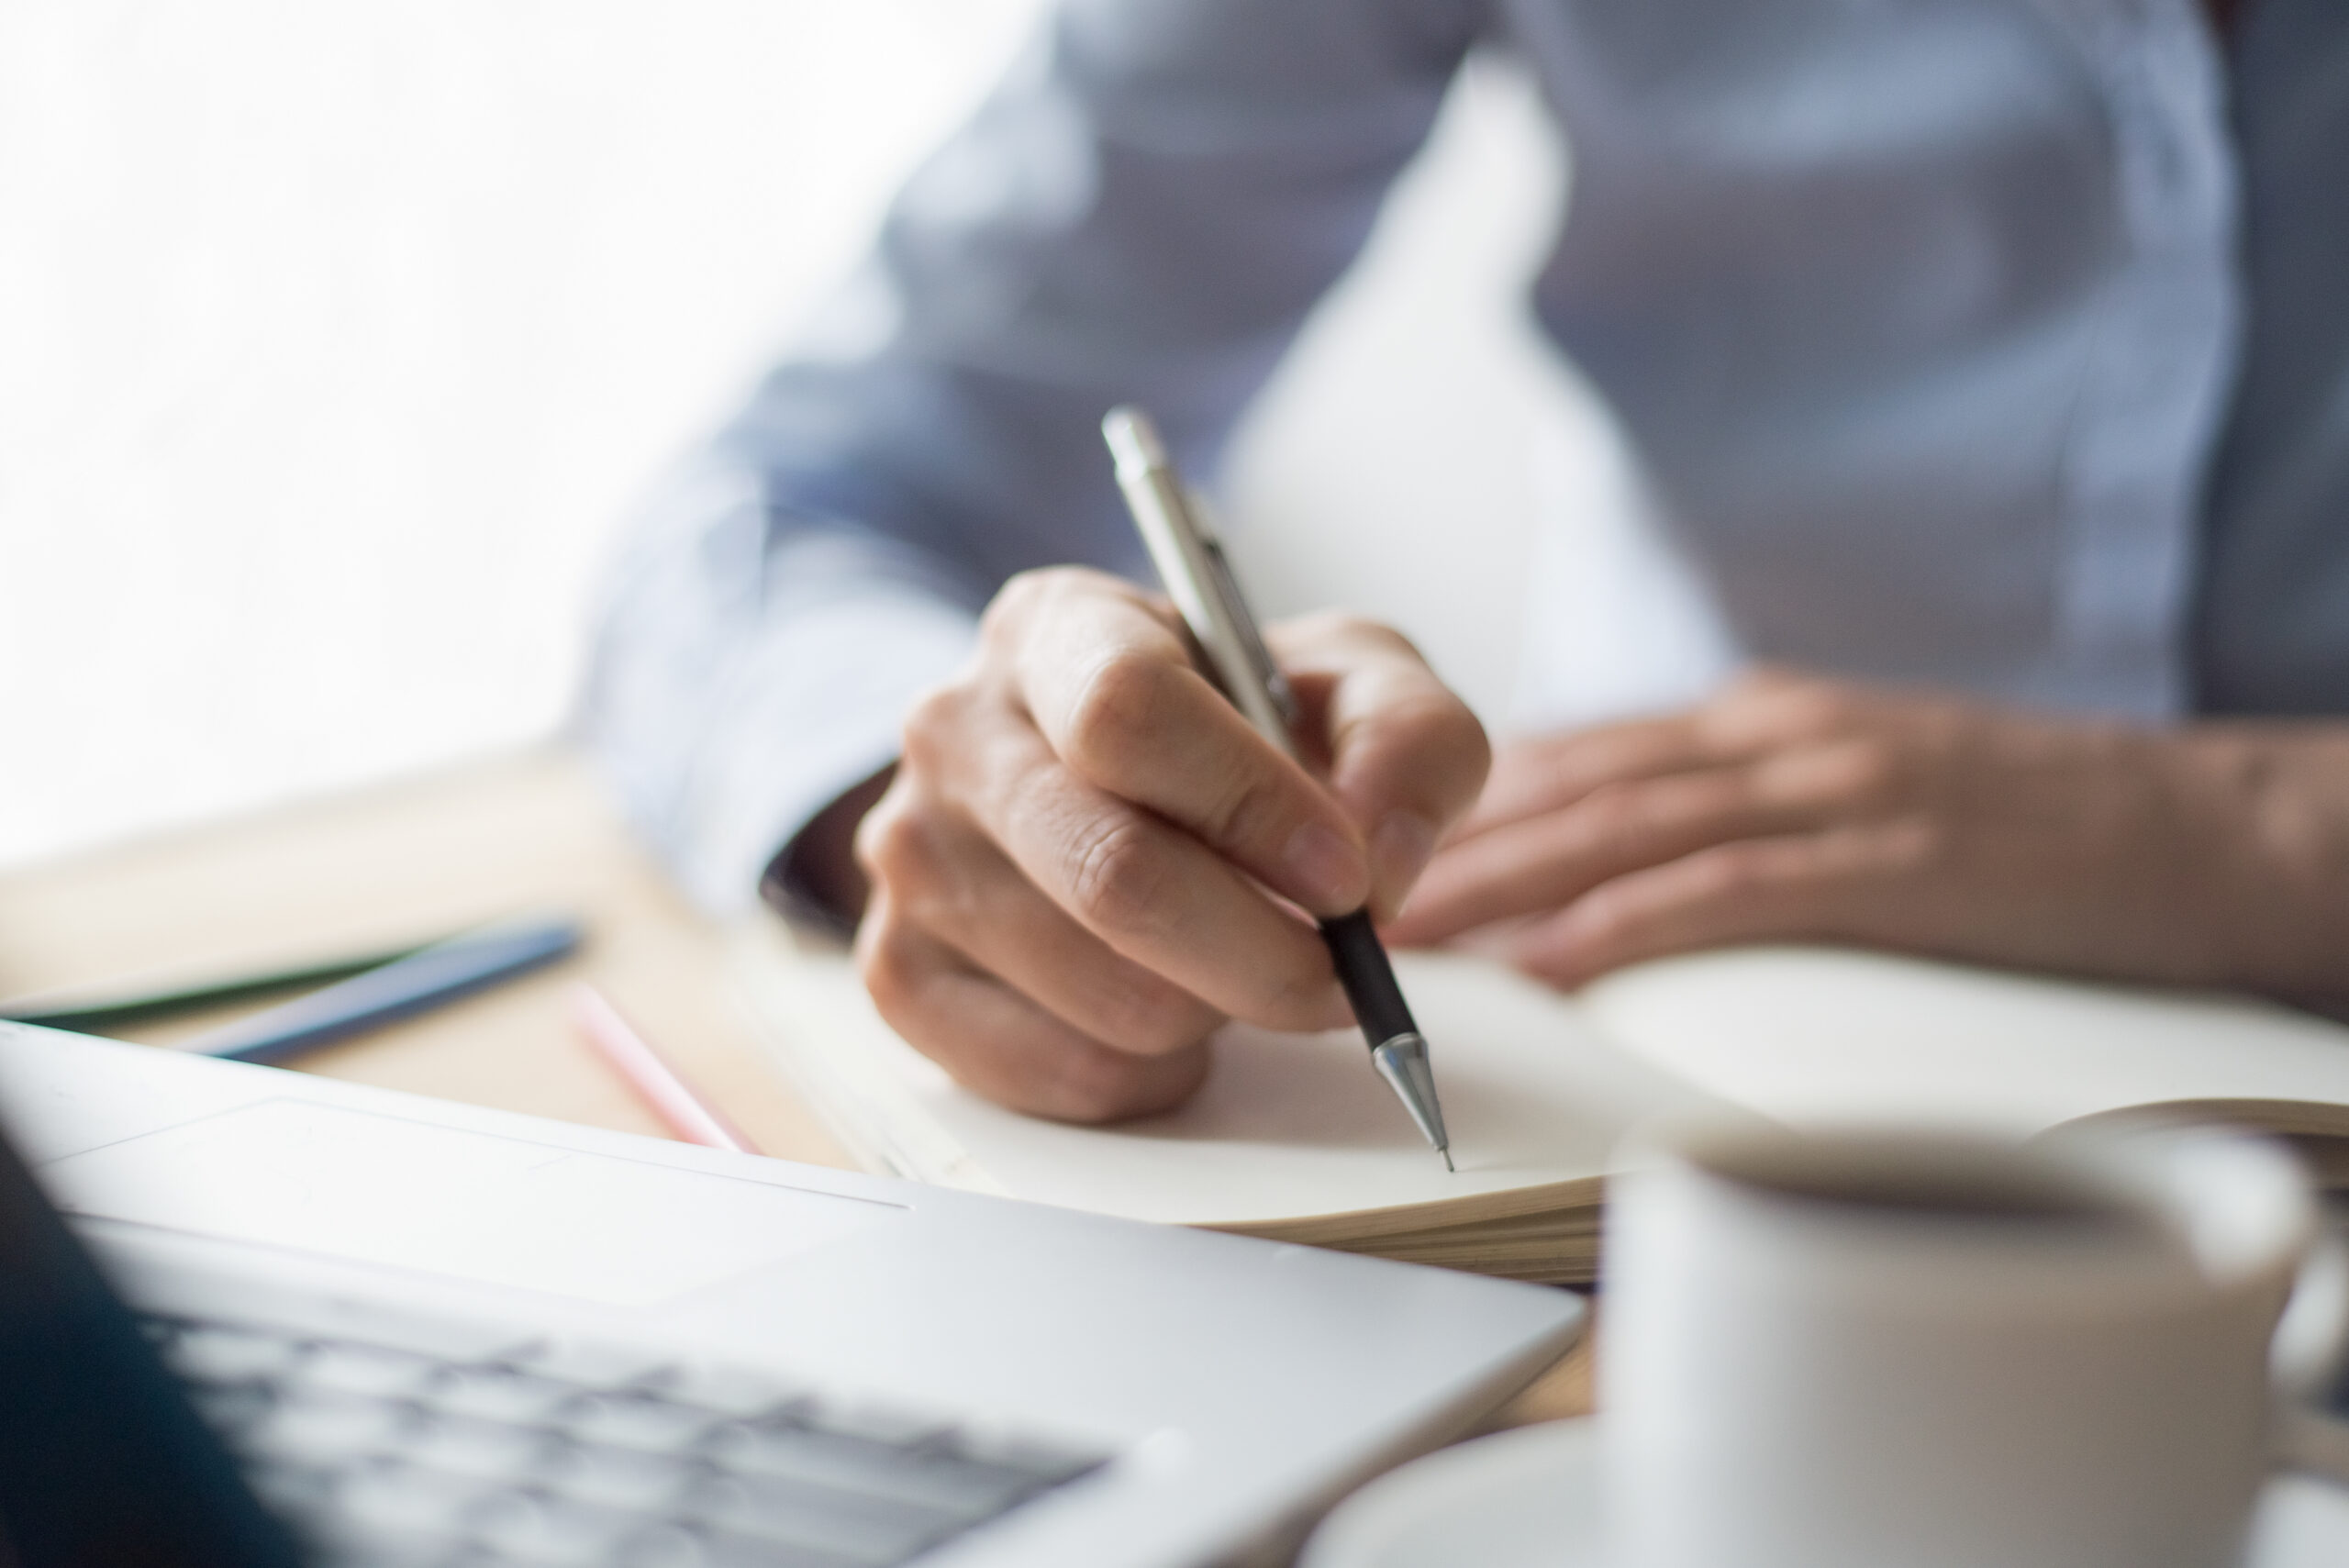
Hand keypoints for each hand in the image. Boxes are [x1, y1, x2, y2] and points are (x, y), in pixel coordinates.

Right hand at [850, 567, 1488, 1121]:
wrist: (1122, 783)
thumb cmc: (1239, 727)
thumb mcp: (1352, 685)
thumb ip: (1409, 742)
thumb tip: (1380, 863)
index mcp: (1053, 627)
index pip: (1126, 713)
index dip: (1250, 808)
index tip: (1348, 877)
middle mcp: (953, 731)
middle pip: (1112, 874)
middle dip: (1263, 953)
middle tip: (1339, 976)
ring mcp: (910, 858)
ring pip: (1101, 994)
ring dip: (1217, 1012)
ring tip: (1238, 967)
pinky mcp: (900, 974)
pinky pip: (1058, 1074)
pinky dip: (1153, 1073)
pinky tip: (1170, 1015)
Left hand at [1385, 668, 2348, 995]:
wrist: (2190, 823)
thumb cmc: (2014, 819)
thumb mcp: (1851, 777)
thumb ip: (1730, 802)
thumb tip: (1599, 849)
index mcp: (1754, 721)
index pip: (1570, 751)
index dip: (1447, 795)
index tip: (1354, 835)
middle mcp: (1769, 737)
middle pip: (1563, 783)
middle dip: (1434, 838)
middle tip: (1326, 890)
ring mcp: (1825, 790)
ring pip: (1618, 827)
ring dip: (1496, 882)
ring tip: (1393, 931)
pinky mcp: (1881, 859)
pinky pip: (1720, 892)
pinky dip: (1617, 925)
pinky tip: (1541, 963)